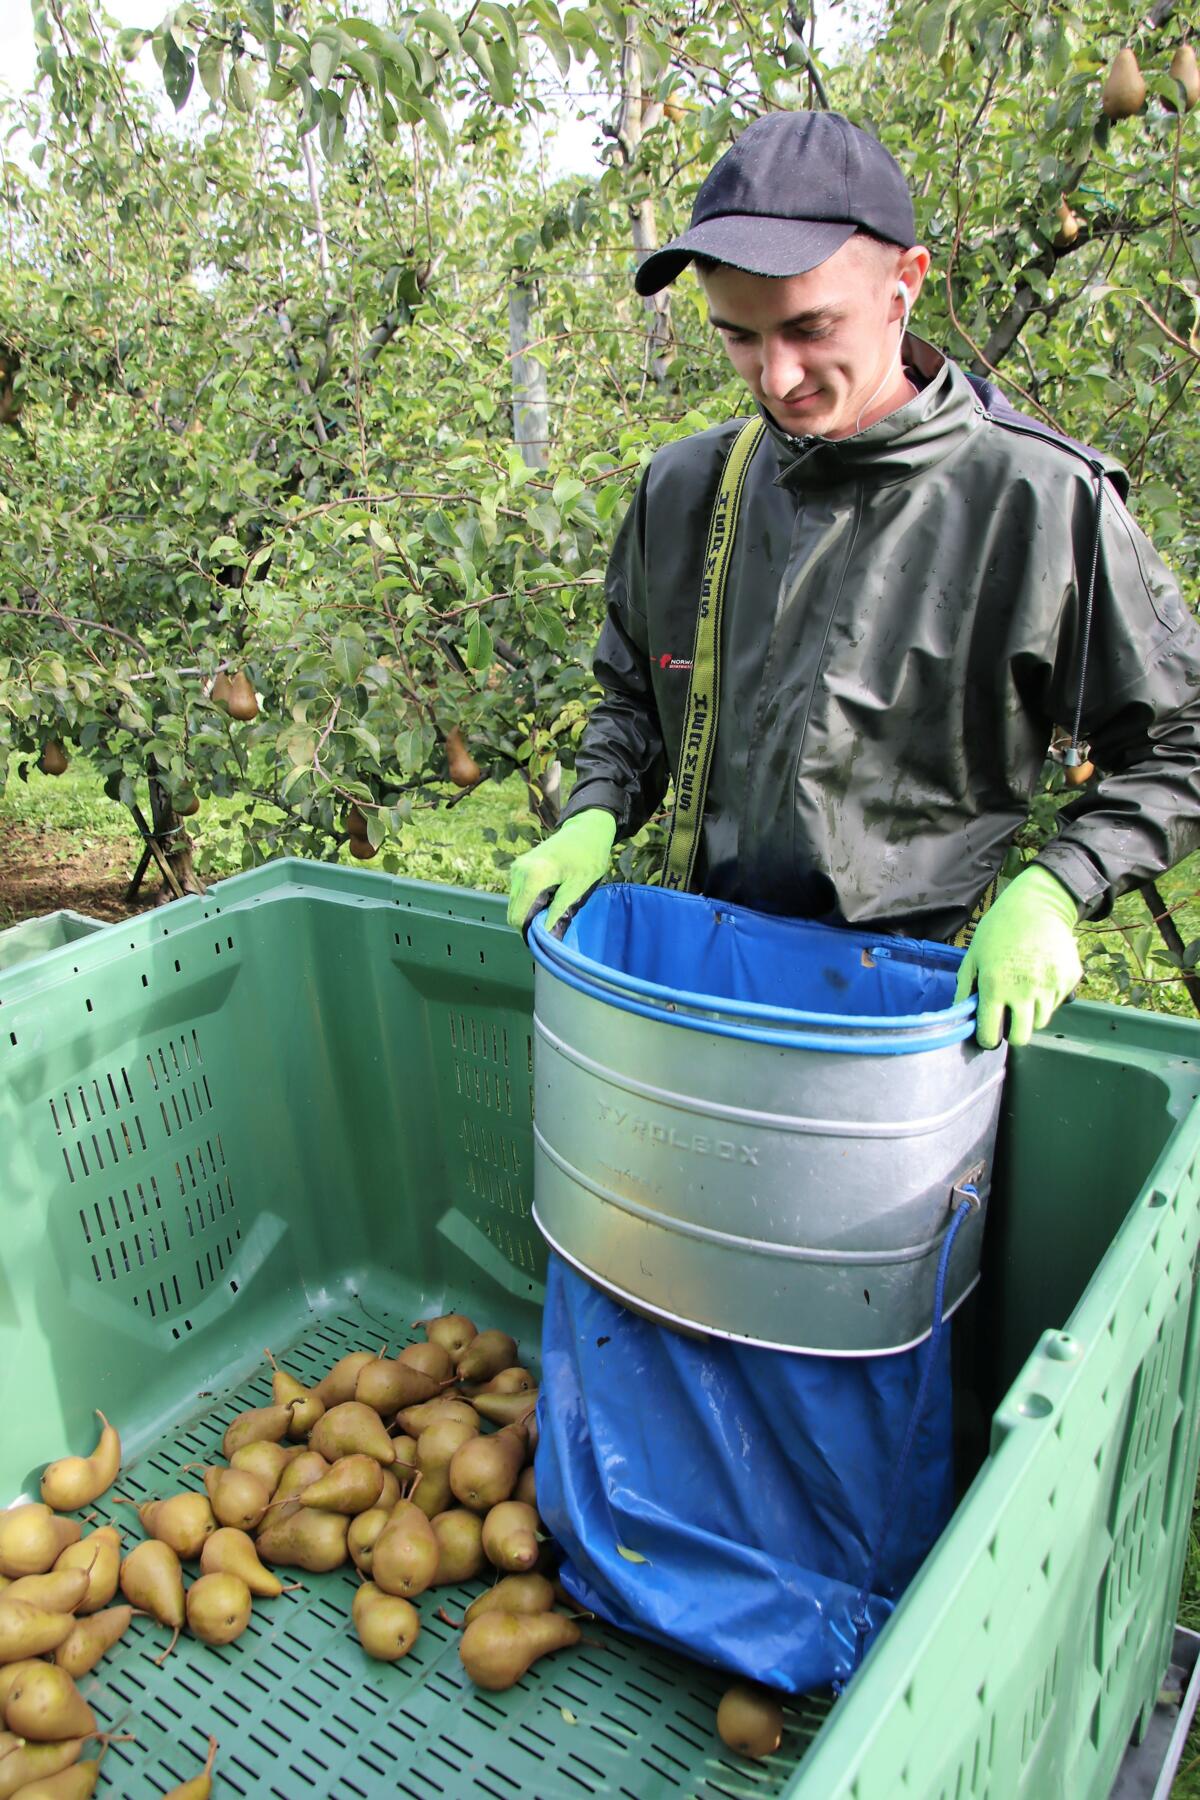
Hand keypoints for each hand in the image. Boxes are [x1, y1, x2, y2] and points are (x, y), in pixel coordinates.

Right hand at [507, 809, 617, 933]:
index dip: (528, 932)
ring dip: (531, 911)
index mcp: (533, 876)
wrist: (586, 829)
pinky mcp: (519, 866)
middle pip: (513, 911)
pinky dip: (530, 901)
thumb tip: (547, 933)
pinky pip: (519, 893)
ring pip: (515, 903)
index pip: (518, 916)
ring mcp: (517, 868)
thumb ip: (560, 910)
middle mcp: (519, 871)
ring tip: (553, 908)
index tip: (545, 939)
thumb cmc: (588, 856)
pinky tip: (549, 897)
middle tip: (552, 925)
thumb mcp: (578, 886)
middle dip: (530, 923)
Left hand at [954, 864, 1081, 1048]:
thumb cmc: (999, 928)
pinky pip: (1056, 1002)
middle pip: (1021, 1037)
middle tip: (1008, 1020)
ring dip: (1031, 1015)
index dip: (986, 1038)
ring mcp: (1050, 987)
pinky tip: (1040, 978)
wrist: (1038, 905)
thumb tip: (959, 1012)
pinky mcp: (1068, 980)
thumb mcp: (974, 954)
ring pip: (1041, 1022)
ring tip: (1024, 995)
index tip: (987, 1034)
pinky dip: (1047, 998)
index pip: (990, 1034)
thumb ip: (966, 987)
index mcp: (995, 987)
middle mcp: (1024, 992)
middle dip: (1012, 1034)